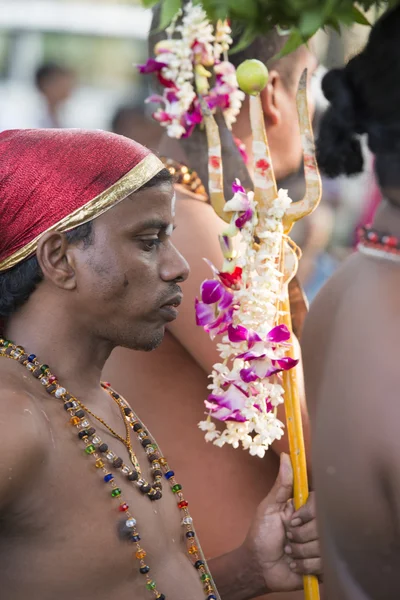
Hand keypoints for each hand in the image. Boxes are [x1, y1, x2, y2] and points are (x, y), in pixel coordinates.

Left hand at [242, 453, 321, 592]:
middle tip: (286, 537)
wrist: (259, 567)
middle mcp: (316, 526)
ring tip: (288, 552)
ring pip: (321, 547)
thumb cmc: (261, 534)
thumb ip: (281, 484)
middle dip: (299, 536)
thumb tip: (286, 456)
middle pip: (322, 527)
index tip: (292, 520)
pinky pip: (322, 564)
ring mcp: (321, 546)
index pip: (320, 503)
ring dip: (299, 552)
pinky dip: (304, 566)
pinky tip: (295, 565)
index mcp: (305, 509)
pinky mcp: (323, 566)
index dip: (308, 514)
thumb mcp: (269, 507)